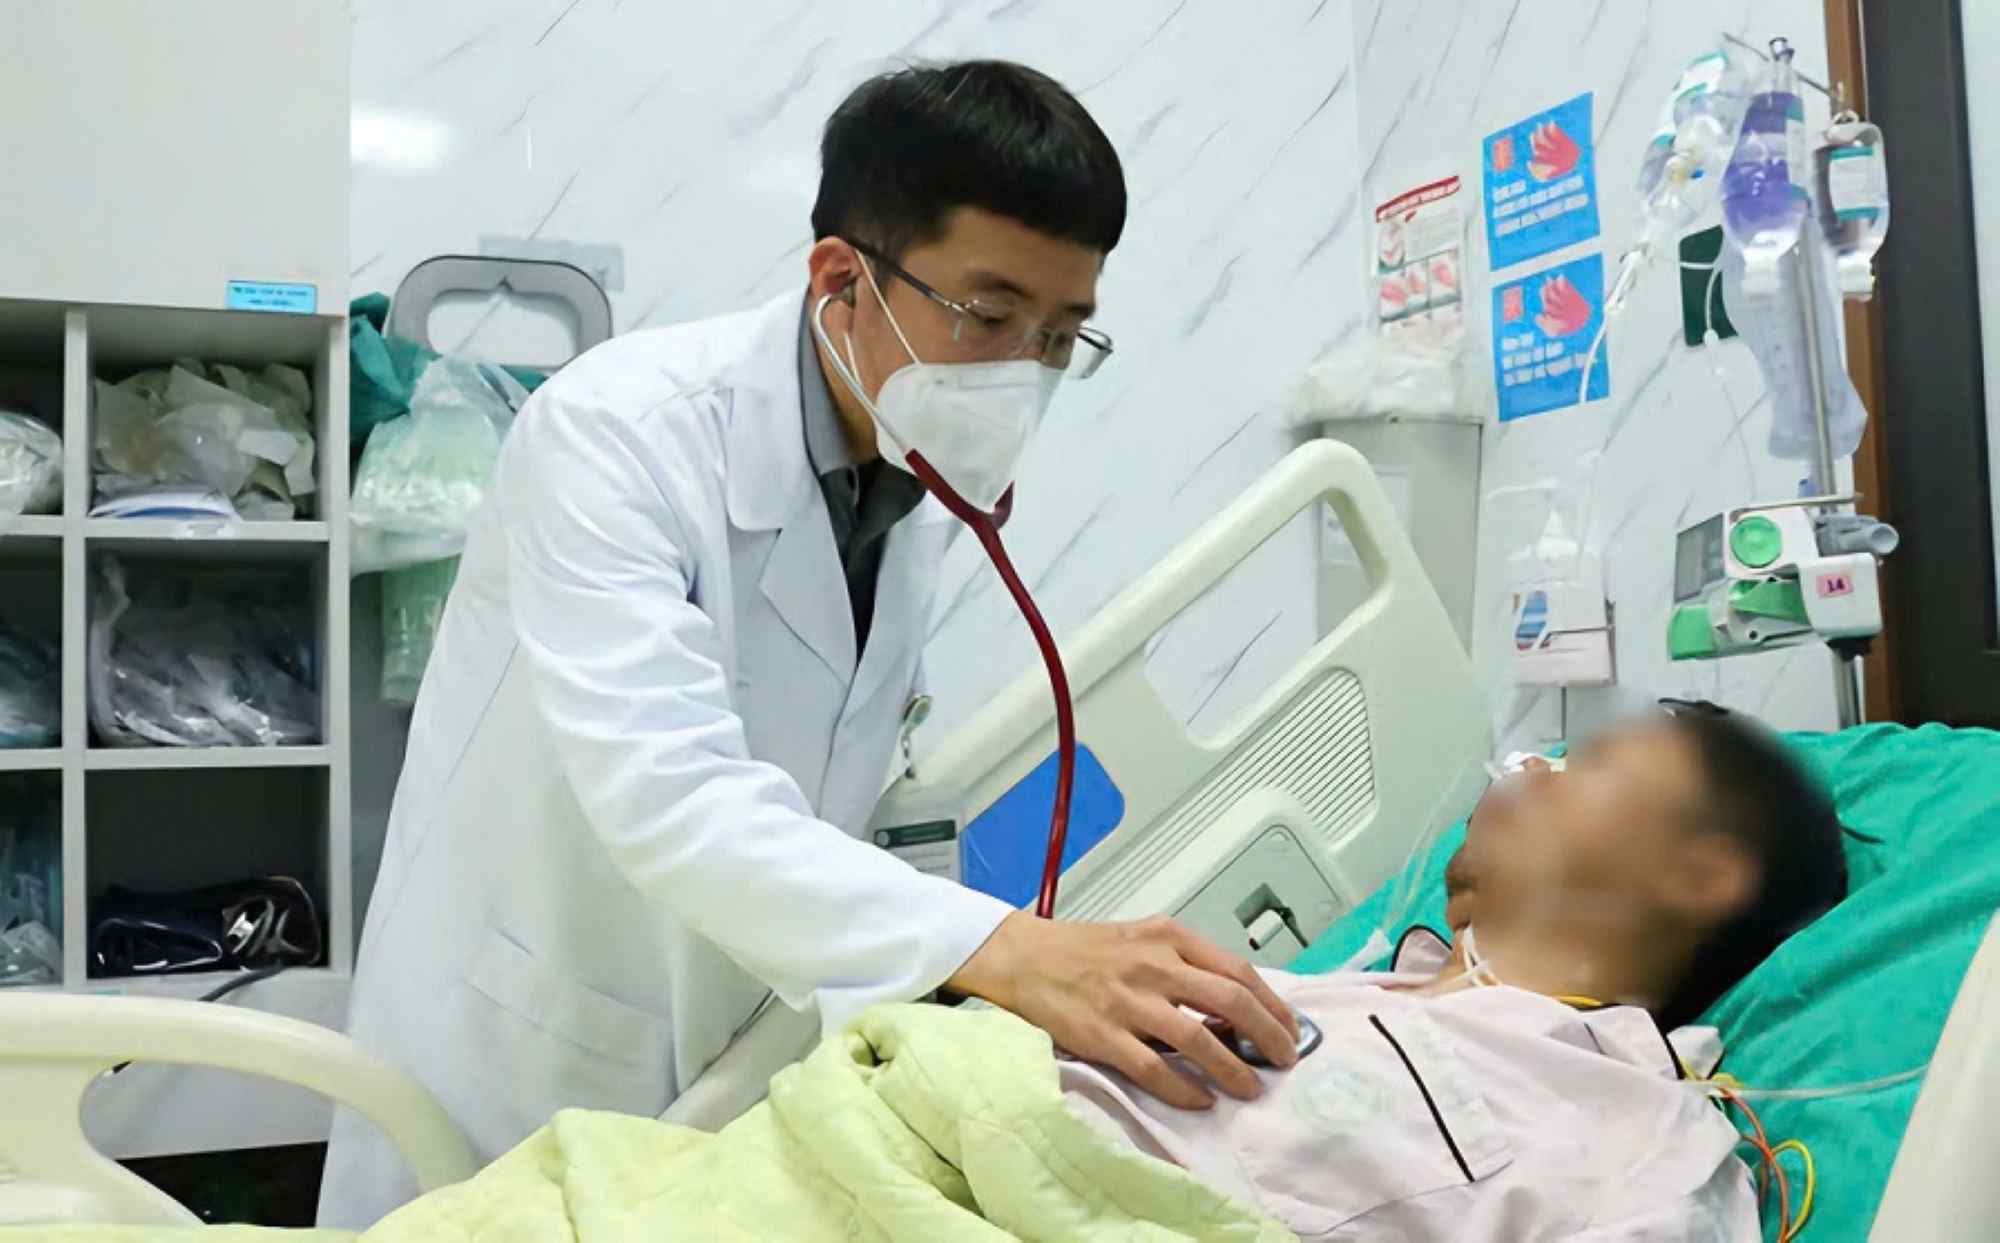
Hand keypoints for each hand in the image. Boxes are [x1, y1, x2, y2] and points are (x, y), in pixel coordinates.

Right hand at [946, 912, 1300, 1109]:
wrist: (1025, 957)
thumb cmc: (1087, 950)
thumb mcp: (1144, 938)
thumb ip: (1187, 964)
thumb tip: (1236, 1007)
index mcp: (1169, 937)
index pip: (1238, 971)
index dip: (1272, 1005)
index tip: (1289, 1029)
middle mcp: (1154, 965)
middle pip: (1230, 1002)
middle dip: (1267, 1036)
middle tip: (1283, 1061)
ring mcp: (1128, 1001)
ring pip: (1198, 1039)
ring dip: (1232, 1069)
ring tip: (1250, 1089)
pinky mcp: (1102, 1035)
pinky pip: (1153, 1069)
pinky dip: (1183, 1088)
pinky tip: (1200, 1100)